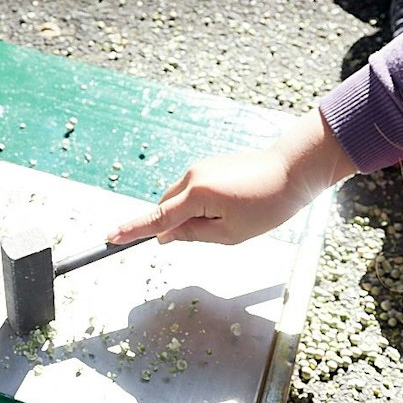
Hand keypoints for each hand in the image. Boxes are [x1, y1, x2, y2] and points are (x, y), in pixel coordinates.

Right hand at [107, 149, 310, 245]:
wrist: (292, 171)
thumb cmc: (267, 205)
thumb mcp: (231, 233)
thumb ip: (193, 235)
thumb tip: (165, 236)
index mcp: (197, 194)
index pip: (157, 218)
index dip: (133, 230)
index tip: (111, 237)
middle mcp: (192, 176)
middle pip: (165, 207)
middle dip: (173, 225)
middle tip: (210, 234)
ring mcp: (200, 168)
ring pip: (178, 199)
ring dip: (189, 214)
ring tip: (230, 218)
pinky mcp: (209, 165)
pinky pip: (191, 189)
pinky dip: (198, 203)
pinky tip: (230, 206)